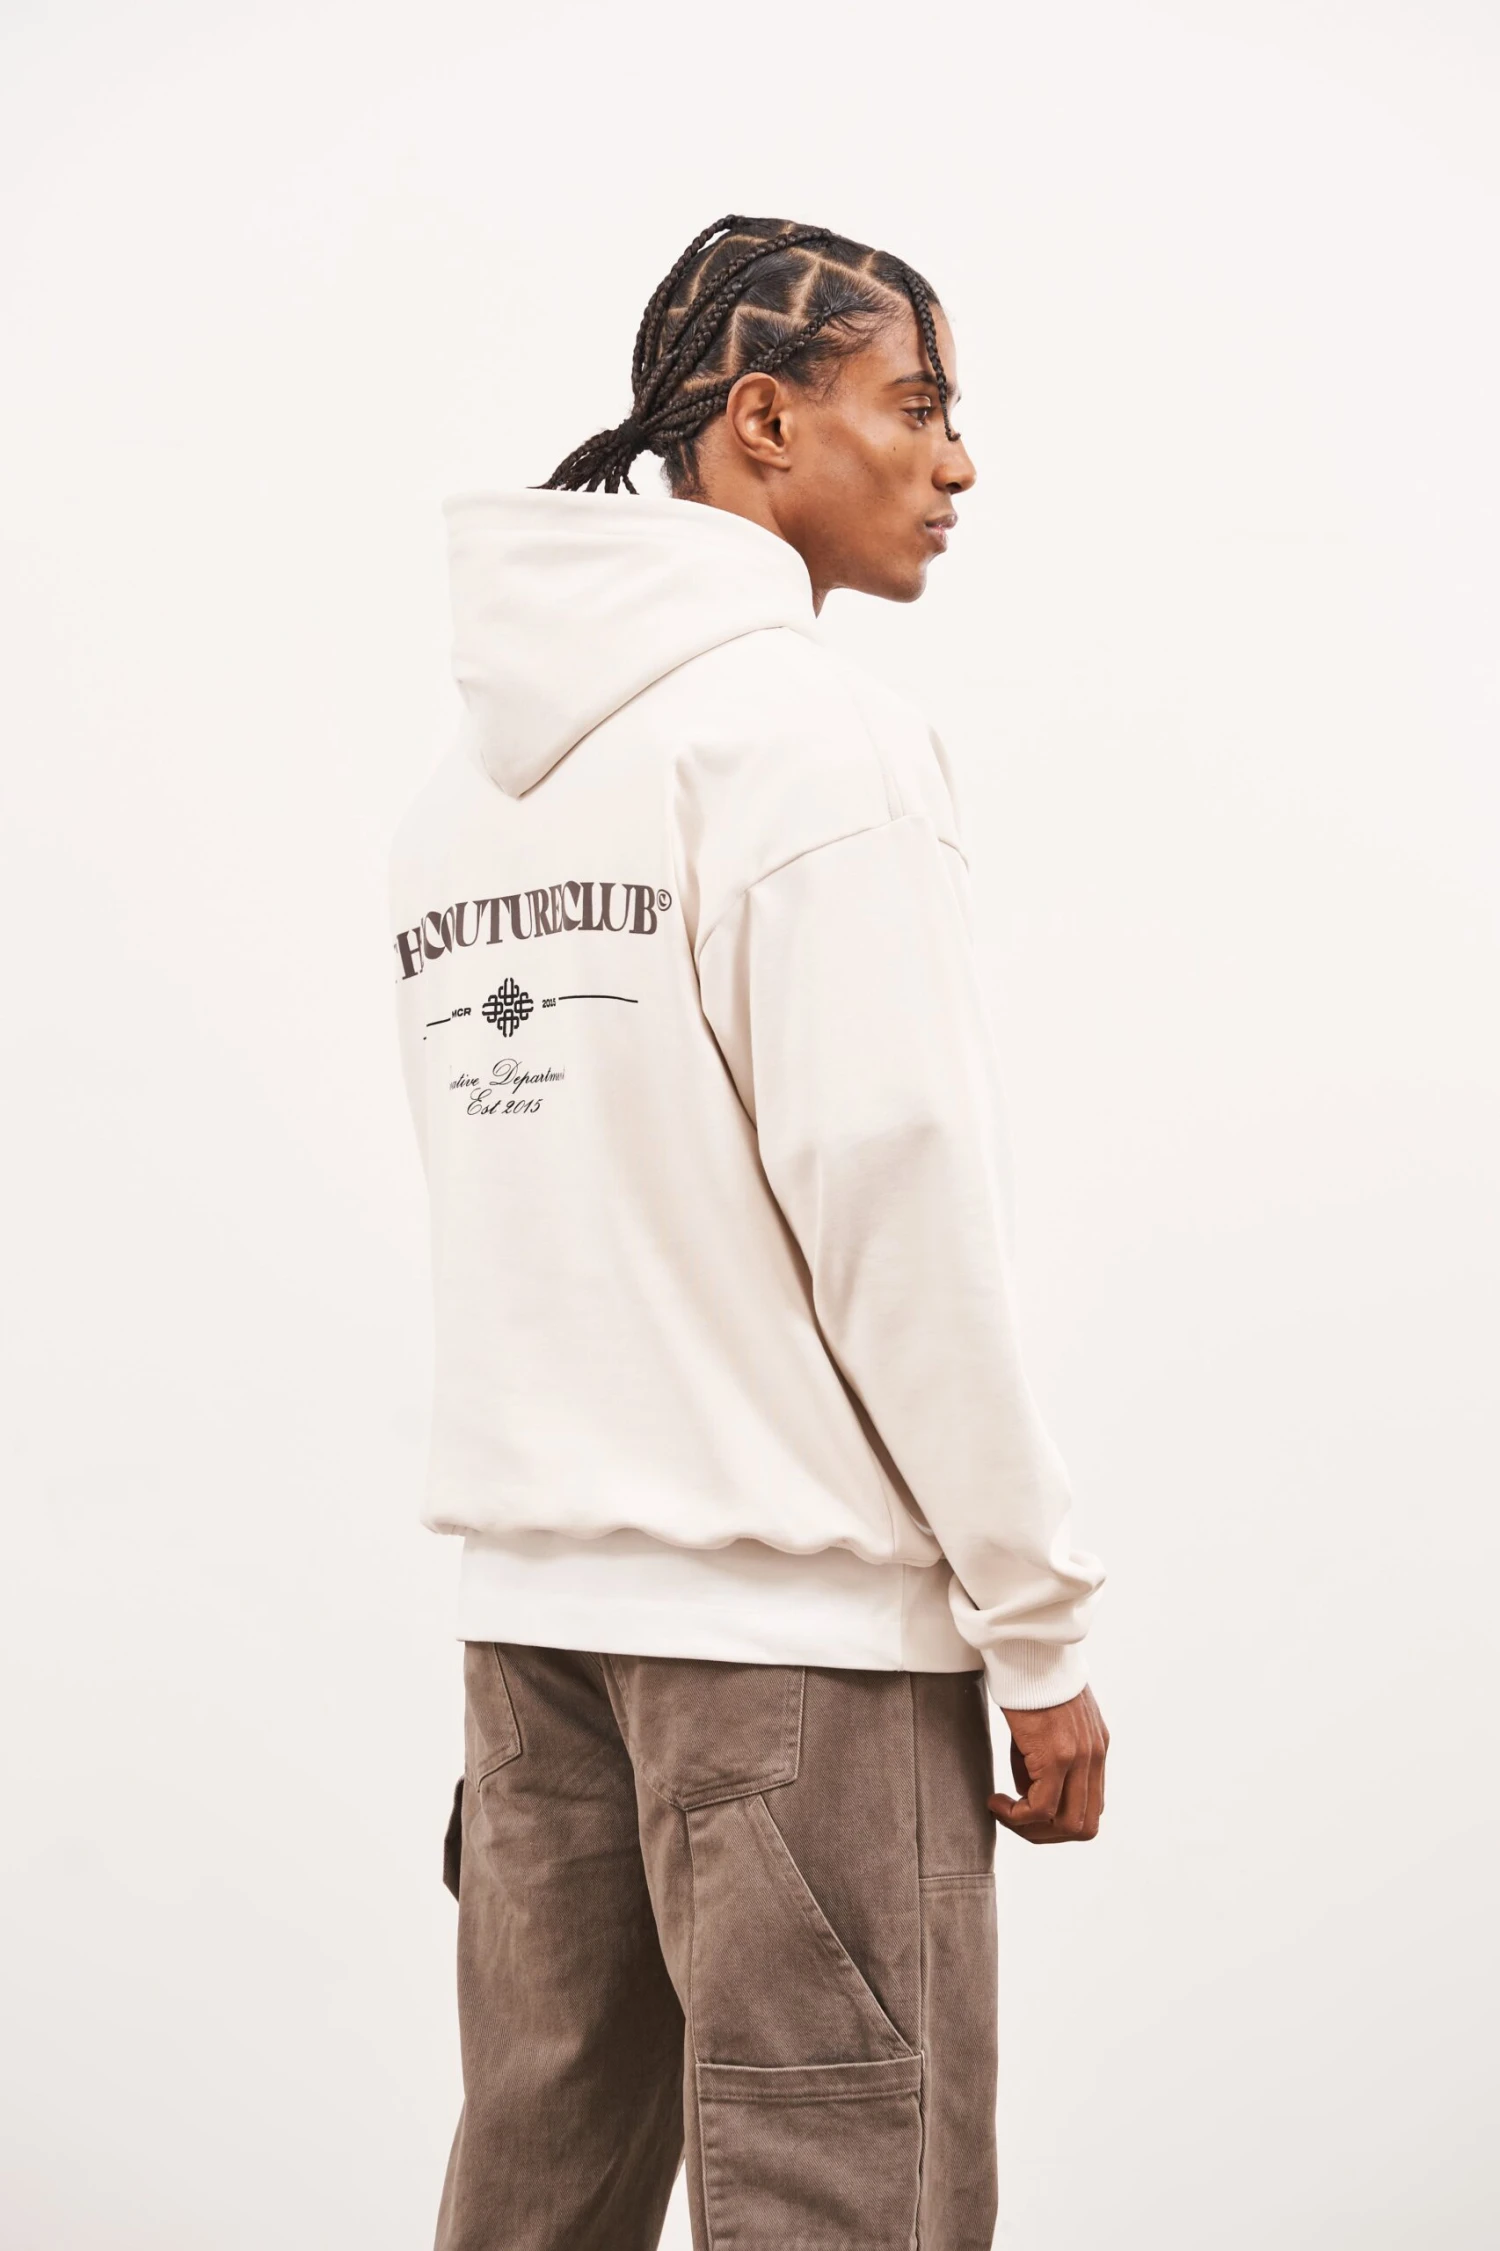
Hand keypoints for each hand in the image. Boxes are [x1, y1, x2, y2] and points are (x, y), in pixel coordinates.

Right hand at [989, 1684, 1108, 1842]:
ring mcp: (1079, 1758)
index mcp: (1096, 1748)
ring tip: (1003, 1811)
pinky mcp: (1057, 1756)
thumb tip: (1028, 1790)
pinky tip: (994, 1800)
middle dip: (1046, 1834)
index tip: (1028, 1810)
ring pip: (1066, 1824)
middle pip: (1084, 1826)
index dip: (1059, 1819)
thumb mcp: (1049, 1722)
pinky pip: (1040, 1808)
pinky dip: (1015, 1816)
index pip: (1091, 1806)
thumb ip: (1048, 1757)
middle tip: (1015, 1820)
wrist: (1027, 1647)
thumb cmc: (1029, 1677)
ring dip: (1030, 1829)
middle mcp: (1094, 1756)